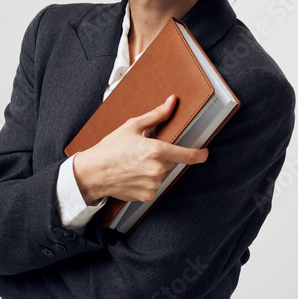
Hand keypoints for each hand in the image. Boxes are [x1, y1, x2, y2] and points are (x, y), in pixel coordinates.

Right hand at [73, 95, 207, 203]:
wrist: (92, 173)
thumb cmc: (110, 148)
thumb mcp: (133, 126)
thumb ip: (156, 115)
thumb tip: (172, 103)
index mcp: (156, 151)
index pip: (188, 155)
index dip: (200, 155)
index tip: (205, 153)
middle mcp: (157, 170)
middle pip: (173, 162)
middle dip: (165, 156)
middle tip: (146, 151)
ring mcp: (152, 185)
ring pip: (163, 174)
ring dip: (156, 168)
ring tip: (136, 163)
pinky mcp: (146, 195)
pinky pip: (154, 185)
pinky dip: (148, 180)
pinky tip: (134, 173)